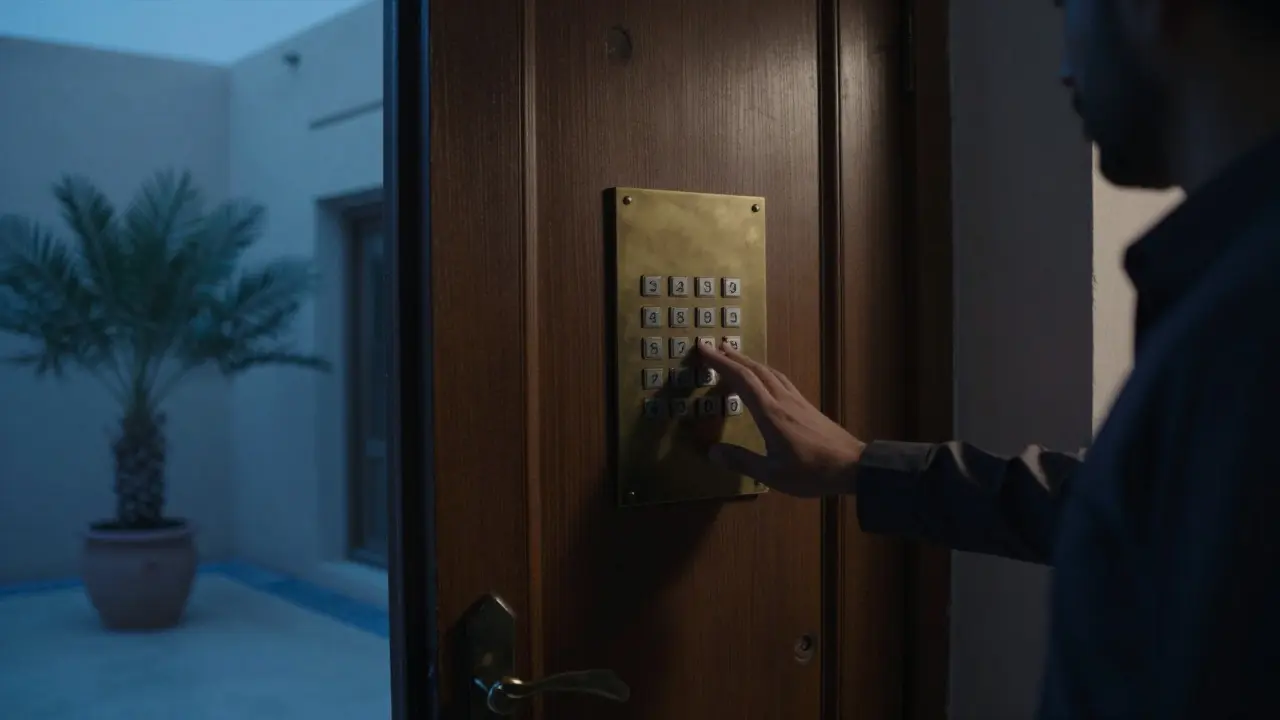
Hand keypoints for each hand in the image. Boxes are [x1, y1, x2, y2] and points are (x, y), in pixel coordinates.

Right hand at [695, 342, 864, 496]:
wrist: (852, 465)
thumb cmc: (811, 471)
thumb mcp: (772, 474)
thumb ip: (742, 461)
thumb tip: (712, 452)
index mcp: (770, 413)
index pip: (741, 379)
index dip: (721, 362)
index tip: (704, 348)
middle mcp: (783, 400)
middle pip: (755, 370)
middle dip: (733, 356)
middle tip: (714, 346)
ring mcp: (797, 401)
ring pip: (770, 372)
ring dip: (749, 362)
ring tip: (735, 357)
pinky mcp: (807, 406)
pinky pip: (781, 380)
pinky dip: (765, 372)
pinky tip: (765, 377)